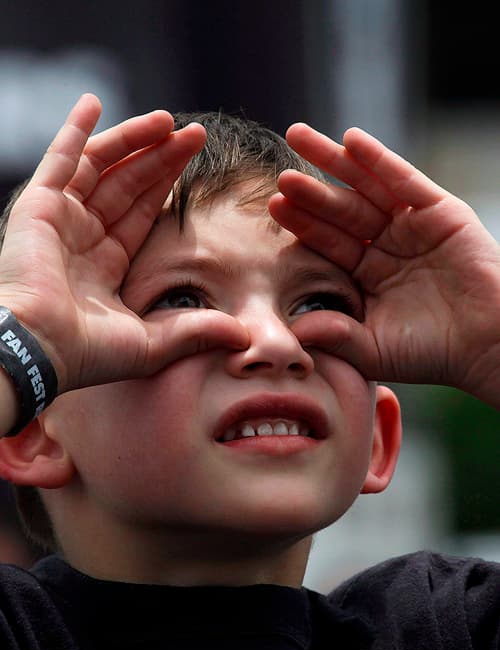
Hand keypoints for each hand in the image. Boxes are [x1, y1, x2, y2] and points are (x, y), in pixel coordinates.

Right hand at [0, 94, 247, 395]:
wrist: (40, 349)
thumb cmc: (90, 354)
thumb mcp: (154, 343)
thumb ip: (198, 332)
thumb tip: (246, 338)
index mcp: (108, 265)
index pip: (144, 213)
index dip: (169, 186)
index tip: (196, 162)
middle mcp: (85, 237)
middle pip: (130, 184)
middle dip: (162, 158)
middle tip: (196, 134)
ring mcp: (61, 218)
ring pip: (102, 166)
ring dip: (133, 140)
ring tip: (168, 120)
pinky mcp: (39, 206)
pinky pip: (60, 159)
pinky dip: (75, 130)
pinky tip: (93, 103)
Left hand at [269, 124, 499, 405]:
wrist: (487, 347)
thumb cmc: (431, 353)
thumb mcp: (373, 348)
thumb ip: (334, 335)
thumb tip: (292, 331)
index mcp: (366, 274)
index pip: (328, 243)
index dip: (303, 224)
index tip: (274, 206)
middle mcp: (386, 245)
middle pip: (341, 211)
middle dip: (311, 190)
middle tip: (280, 172)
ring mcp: (412, 226)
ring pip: (366, 187)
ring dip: (334, 161)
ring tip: (300, 136)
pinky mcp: (440, 211)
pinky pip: (405, 180)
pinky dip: (379, 160)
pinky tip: (351, 139)